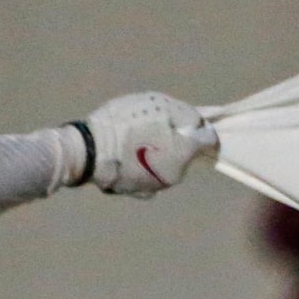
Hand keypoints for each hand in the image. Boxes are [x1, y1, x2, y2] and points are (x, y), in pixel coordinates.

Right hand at [76, 92, 216, 196]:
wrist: (89, 152)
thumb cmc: (126, 124)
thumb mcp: (159, 106)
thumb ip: (186, 114)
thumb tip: (199, 123)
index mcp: (185, 154)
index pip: (209, 140)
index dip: (201, 126)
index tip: (188, 119)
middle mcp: (176, 175)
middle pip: (185, 154)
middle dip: (176, 140)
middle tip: (154, 126)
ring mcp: (156, 187)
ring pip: (166, 166)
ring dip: (159, 154)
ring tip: (136, 140)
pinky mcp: (137, 193)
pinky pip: (148, 176)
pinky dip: (143, 167)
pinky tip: (127, 156)